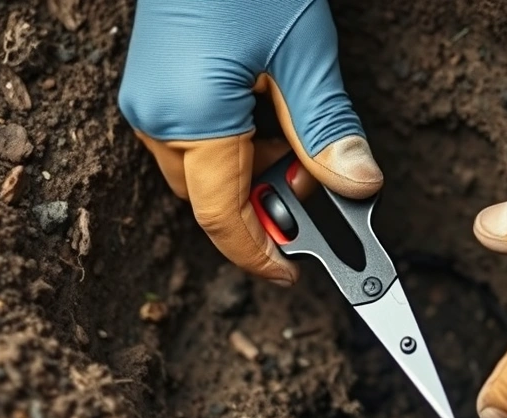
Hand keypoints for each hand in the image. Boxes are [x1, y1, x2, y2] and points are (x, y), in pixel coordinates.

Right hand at [117, 0, 381, 285]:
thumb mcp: (303, 54)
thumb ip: (327, 129)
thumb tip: (358, 186)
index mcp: (188, 118)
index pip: (221, 217)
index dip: (258, 254)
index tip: (291, 274)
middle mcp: (155, 117)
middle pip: (210, 198)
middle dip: (264, 204)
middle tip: (315, 182)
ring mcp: (148, 101)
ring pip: (201, 172)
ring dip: (250, 173)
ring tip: (296, 141)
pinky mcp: (154, 87)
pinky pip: (191, 142)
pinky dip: (233, 147)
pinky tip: (266, 117)